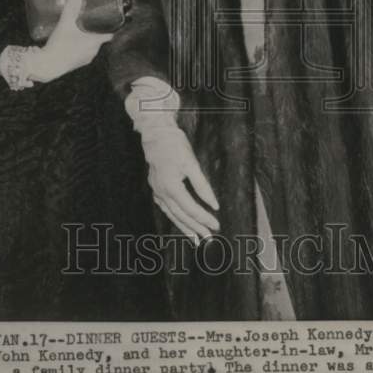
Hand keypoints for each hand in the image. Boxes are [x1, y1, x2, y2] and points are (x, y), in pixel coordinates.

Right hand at [30, 0, 112, 82]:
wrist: (47, 66)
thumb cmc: (60, 46)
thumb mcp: (65, 23)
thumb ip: (71, 8)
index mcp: (95, 43)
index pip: (110, 34)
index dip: (110, 26)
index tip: (109, 19)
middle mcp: (93, 52)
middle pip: (99, 38)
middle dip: (95, 29)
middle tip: (89, 20)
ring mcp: (85, 59)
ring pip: (90, 46)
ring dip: (86, 38)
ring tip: (79, 29)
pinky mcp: (76, 64)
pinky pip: (82, 53)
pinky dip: (79, 46)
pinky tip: (70, 40)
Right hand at [125, 78, 219, 243]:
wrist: (156, 133)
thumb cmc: (175, 145)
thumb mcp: (192, 163)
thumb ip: (203, 186)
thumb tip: (214, 205)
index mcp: (171, 186)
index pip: (190, 208)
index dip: (204, 218)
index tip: (216, 224)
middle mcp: (161, 192)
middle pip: (181, 215)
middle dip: (196, 228)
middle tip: (209, 239)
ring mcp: (156, 191)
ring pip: (172, 214)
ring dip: (185, 227)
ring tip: (196, 239)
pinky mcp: (156, 187)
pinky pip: (166, 208)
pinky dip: (175, 217)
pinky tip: (181, 223)